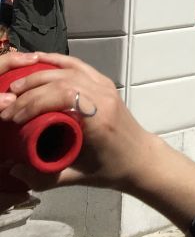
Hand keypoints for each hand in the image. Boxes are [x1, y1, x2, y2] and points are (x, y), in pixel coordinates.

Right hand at [0, 51, 194, 229]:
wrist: (138, 156)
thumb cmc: (109, 168)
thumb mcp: (75, 178)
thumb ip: (43, 175)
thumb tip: (12, 168)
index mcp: (98, 119)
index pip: (63, 97)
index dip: (34, 103)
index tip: (12, 117)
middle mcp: (103, 95)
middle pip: (62, 81)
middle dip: (30, 91)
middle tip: (7, 106)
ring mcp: (105, 85)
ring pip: (68, 69)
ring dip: (39, 75)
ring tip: (15, 88)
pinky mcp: (103, 81)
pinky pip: (78, 64)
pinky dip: (57, 60)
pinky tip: (38, 59)